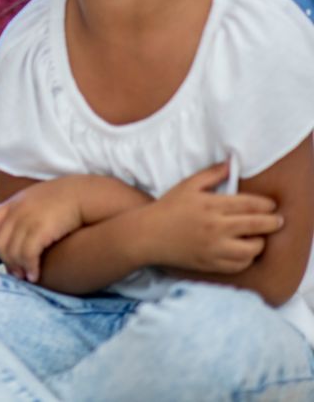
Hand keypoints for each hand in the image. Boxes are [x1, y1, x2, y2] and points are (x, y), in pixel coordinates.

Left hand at [0, 178, 86, 281]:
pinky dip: (29, 267)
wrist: (85, 194)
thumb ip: (14, 205)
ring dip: (18, 268)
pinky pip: (27, 254)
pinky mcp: (40, 228)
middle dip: (5, 261)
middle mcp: (17, 209)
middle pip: (0, 242)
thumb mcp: (33, 196)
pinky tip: (35, 274)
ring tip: (27, 277)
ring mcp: (28, 218)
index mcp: (14, 202)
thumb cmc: (62, 198)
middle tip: (15, 274)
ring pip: (12, 251)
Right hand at [145, 161, 282, 273]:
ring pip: (251, 249)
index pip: (248, 205)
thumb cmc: (169, 206)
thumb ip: (212, 174)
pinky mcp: (211, 264)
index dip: (265, 205)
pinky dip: (247, 258)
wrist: (149, 235)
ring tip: (259, 236)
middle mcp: (216, 228)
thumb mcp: (188, 184)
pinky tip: (244, 250)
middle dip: (272, 223)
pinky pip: (239, 265)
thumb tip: (232, 163)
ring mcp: (214, 248)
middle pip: (255, 226)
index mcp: (211, 205)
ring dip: (260, 242)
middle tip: (278, 221)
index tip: (272, 205)